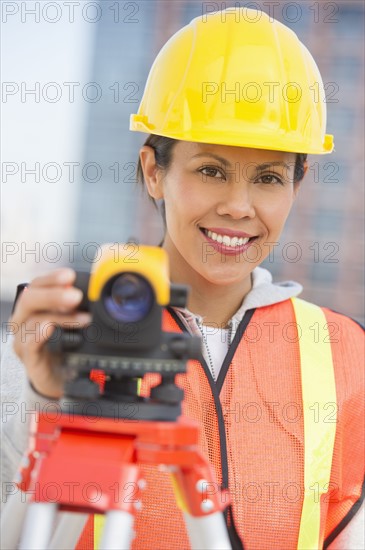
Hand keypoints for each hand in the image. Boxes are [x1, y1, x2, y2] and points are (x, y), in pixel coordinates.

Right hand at [10, 268, 90, 398]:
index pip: (38, 285)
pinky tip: (49, 329)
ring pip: (32, 320)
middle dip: (54, 294)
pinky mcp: (29, 360)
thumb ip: (79, 306)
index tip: (70, 275)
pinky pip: (29, 345)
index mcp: (34, 306)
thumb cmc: (66, 346)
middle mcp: (24, 320)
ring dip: (59, 317)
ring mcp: (24, 340)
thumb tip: (97, 290)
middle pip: (30, 298)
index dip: (53, 278)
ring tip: (83, 319)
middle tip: (76, 296)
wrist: (61, 378)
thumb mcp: (74, 322)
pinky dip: (39, 335)